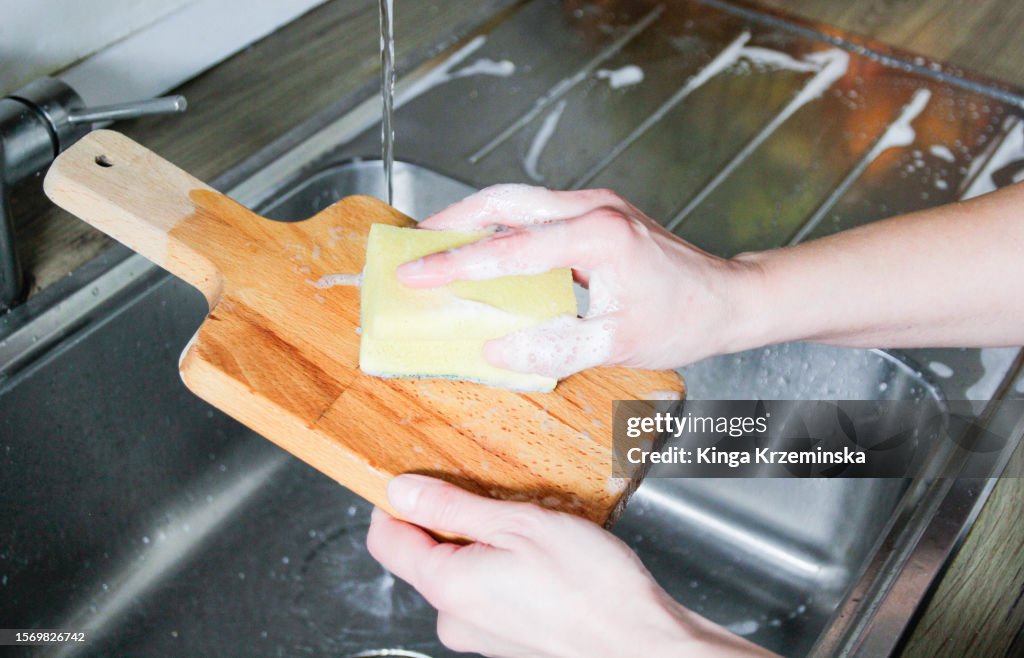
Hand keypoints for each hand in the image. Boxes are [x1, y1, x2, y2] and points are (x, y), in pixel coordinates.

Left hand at [366, 474, 774, 657]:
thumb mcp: (518, 524)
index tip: (418, 476)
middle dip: (450, 519)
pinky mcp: (504, 639)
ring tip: (526, 526)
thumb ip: (452, 505)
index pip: (386, 539)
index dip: (394, 501)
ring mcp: (480, 633)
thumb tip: (401, 490)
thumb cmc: (590, 587)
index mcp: (447, 586)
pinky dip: (502, 567)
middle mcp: (454, 618)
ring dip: (482, 542)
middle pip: (423, 554)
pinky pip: (486, 592)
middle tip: (492, 495)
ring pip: (459, 572)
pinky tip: (540, 557)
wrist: (639, 641)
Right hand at [396, 185, 761, 378]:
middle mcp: (594, 208)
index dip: (455, 263)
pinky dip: (502, 226)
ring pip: (518, 200)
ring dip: (474, 217)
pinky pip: (537, 212)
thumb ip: (555, 347)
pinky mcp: (598, 214)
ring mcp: (597, 205)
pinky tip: (485, 247)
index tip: (414, 273)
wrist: (728, 299)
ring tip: (437, 242)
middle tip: (413, 244)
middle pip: (505, 201)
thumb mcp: (619, 344)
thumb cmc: (684, 320)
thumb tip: (498, 348)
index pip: (510, 249)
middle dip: (453, 219)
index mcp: (599, 236)